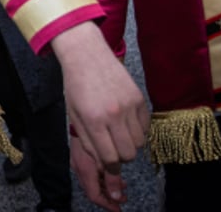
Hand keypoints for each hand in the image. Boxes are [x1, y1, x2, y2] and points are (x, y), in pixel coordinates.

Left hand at [51, 23, 147, 176]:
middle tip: (114, 148)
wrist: (86, 54)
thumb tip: (102, 163)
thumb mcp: (74, 115)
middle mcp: (113, 115)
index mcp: (93, 120)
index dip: (110, 166)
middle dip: (121, 157)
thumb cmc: (76, 85)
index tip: (109, 163)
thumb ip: (88, 141)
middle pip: (128, 154)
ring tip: (118, 132)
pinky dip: (138, 130)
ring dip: (130, 143)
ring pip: (139, 143)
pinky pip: (146, 127)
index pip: (110, 158)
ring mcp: (129, 105)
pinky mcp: (139, 98)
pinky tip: (126, 121)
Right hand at [72, 135, 127, 211]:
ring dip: (109, 185)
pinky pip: (95, 171)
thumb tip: (116, 194)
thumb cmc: (92, 129)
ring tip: (123, 185)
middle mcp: (80, 166)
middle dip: (110, 195)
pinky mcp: (84, 153)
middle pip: (94, 190)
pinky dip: (106, 176)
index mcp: (83, 168)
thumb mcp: (103, 154)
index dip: (107, 204)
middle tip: (124, 197)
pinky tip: (114, 172)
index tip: (119, 208)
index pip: (93, 194)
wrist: (81, 111)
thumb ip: (110, 174)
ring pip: (95, 181)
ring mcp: (81, 160)